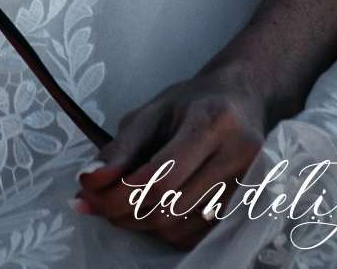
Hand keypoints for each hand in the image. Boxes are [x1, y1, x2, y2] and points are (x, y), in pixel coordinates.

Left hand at [73, 66, 268, 252]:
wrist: (243, 100)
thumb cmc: (193, 102)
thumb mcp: (152, 111)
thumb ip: (121, 148)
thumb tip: (88, 182)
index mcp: (210, 122)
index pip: (161, 176)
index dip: (120, 193)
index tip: (88, 192)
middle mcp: (236, 157)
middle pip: (170, 206)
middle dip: (124, 211)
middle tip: (97, 202)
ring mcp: (247, 186)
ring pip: (181, 227)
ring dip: (141, 224)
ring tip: (120, 205)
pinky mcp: (248, 207)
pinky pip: (196, 236)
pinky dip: (165, 230)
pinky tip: (149, 210)